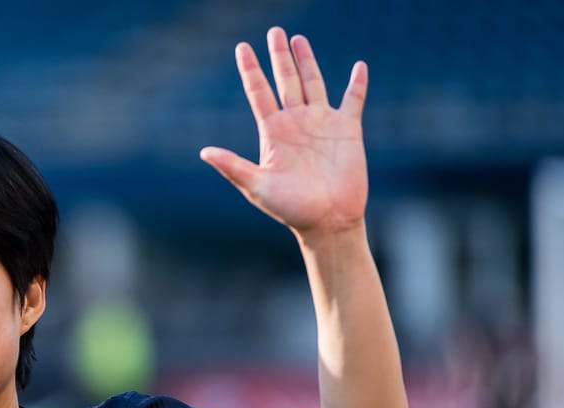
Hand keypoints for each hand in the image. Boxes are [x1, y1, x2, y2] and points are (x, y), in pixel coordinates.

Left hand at [200, 27, 367, 239]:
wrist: (327, 221)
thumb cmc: (290, 208)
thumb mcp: (257, 186)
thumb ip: (232, 166)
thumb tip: (204, 152)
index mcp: (273, 133)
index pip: (259, 93)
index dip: (250, 70)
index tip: (242, 48)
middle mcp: (296, 123)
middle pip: (285, 80)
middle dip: (279, 56)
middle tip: (274, 31)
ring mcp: (322, 123)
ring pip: (314, 83)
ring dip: (307, 61)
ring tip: (299, 39)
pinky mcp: (347, 129)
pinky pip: (353, 100)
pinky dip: (357, 83)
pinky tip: (359, 66)